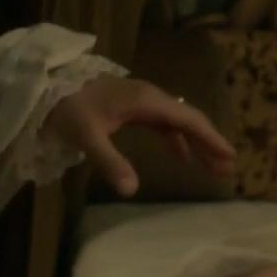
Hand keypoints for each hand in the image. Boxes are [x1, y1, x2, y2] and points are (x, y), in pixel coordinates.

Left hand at [43, 76, 236, 196]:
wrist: (46, 86)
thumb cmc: (68, 108)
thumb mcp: (87, 136)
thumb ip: (110, 161)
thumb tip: (132, 190)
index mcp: (147, 101)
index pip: (188, 120)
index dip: (210, 139)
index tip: (230, 157)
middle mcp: (150, 97)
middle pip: (188, 120)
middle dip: (208, 143)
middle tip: (227, 169)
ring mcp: (141, 101)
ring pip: (177, 122)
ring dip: (195, 143)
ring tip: (211, 167)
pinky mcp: (132, 107)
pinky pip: (163, 123)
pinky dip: (176, 140)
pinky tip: (180, 157)